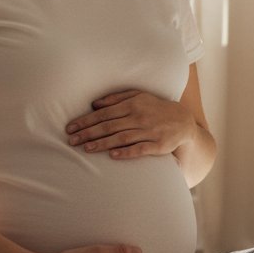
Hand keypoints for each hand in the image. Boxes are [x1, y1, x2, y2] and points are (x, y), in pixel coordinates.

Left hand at [66, 90, 195, 159]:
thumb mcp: (138, 96)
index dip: (86, 121)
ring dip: (103, 143)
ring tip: (86, 148)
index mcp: (132, 104)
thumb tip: (94, 104)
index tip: (71, 128)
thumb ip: (116, 98)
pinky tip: (113, 155)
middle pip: (109, 126)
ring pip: (121, 138)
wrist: (183, 120)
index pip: (104, 113)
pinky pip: (140, 149)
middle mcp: (139, 117)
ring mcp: (149, 131)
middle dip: (88, 133)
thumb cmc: (155, 107)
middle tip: (71, 140)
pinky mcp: (158, 145)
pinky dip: (126, 152)